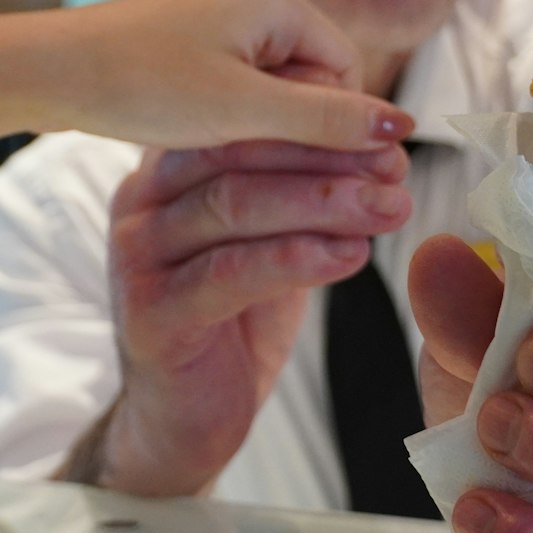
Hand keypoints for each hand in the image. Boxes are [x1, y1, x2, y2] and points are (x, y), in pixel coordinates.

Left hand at [37, 0, 412, 151]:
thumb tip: (401, 130)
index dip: (334, 128)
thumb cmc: (142, 85)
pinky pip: (236, 78)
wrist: (49, 71)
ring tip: (222, 152)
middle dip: (294, 126)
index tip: (317, 174)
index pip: (345, 71)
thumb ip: (326, 121)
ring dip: (259, 125)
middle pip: (312, 76)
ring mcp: (219, 10)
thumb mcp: (244, 112)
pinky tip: (199, 139)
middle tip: (264, 171)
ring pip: (272, 83)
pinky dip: (228, 113)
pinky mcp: (190, 33)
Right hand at [68, 139, 414, 495]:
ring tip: (389, 207)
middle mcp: (142, 202)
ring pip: (233, 205)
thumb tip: (382, 141)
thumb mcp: (269, 239)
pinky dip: (294, 259)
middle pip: (235, 152)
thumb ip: (302, 190)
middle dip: (325, 153)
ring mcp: (138, 258)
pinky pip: (227, 274)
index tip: (384, 125)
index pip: (237, 116)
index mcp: (168, 169)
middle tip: (394, 165)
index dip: (313, 113)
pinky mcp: (150, 315)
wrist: (184, 419)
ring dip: (323, 202)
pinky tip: (349, 256)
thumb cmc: (232, 320)